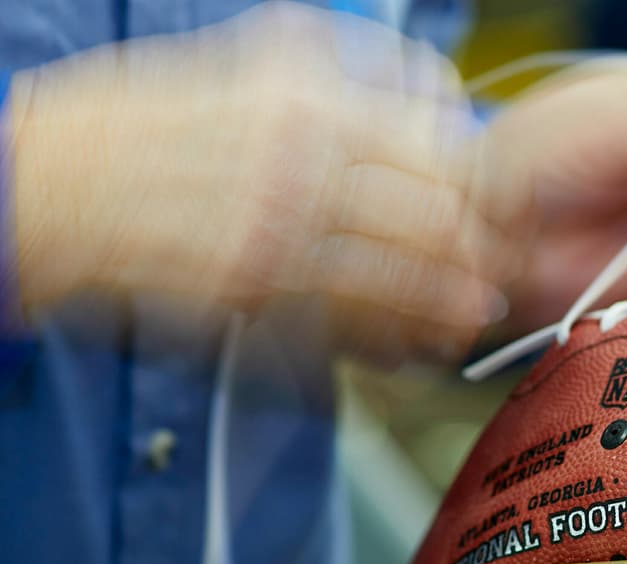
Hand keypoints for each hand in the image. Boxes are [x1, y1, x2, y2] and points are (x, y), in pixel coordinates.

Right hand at [7, 1, 509, 362]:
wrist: (47, 185)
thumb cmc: (142, 127)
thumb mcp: (243, 67)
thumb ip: (336, 79)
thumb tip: (428, 95)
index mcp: (302, 91)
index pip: (429, 141)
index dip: (474, 184)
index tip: (488, 206)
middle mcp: (299, 154)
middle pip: (431, 209)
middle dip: (475, 247)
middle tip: (493, 268)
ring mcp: (278, 224)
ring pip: (401, 272)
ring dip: (449, 301)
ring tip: (472, 314)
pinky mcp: (253, 289)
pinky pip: (348, 322)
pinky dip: (394, 340)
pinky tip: (418, 348)